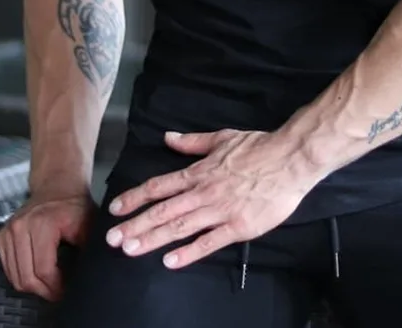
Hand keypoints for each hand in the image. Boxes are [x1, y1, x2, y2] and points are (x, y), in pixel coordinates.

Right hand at [0, 189, 93, 300]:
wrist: (57, 186)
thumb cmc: (75, 206)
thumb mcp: (88, 224)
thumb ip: (89, 249)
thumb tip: (90, 276)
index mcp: (43, 223)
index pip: (44, 270)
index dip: (56, 288)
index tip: (67, 292)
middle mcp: (21, 227)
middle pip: (26, 277)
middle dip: (44, 291)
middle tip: (58, 293)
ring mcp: (8, 231)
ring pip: (15, 277)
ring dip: (32, 286)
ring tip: (49, 284)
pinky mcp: (1, 236)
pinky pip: (8, 268)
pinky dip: (21, 276)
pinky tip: (36, 274)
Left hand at [104, 128, 318, 269]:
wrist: (289, 159)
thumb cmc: (257, 147)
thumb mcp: (221, 138)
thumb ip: (192, 142)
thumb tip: (168, 138)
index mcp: (199, 172)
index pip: (160, 186)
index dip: (135, 197)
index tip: (115, 208)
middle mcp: (204, 192)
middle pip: (163, 210)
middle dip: (136, 224)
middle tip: (112, 239)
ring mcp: (219, 211)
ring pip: (180, 226)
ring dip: (153, 238)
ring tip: (130, 250)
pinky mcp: (238, 227)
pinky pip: (209, 242)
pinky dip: (188, 252)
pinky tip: (170, 262)